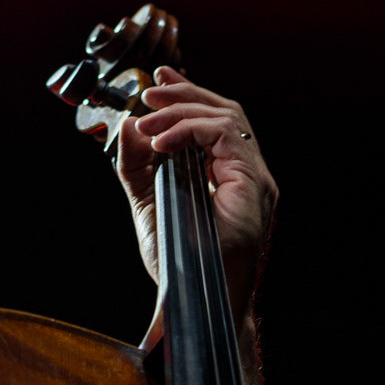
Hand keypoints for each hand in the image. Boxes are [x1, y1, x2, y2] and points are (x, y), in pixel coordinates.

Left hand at [115, 66, 277, 324]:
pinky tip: (161, 141)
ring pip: (228, 117)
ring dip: (182, 110)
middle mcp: (249, 174)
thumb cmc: (179, 263)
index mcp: (230, 177)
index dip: (188, 97)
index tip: (157, 84)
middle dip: (185, 93)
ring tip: (148, 118)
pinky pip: (224, 136)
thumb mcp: (148, 204)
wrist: (192, 301)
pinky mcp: (253, 185)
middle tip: (150, 90)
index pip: (216, 123)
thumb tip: (128, 126)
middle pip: (226, 111)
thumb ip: (138, 167)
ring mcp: (256, 179)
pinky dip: (189, 130)